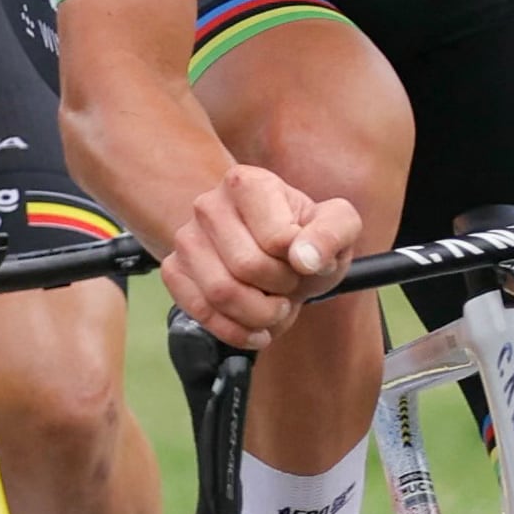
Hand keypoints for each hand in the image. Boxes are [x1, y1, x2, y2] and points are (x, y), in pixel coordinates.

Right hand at [161, 164, 363, 349]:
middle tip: (290, 286)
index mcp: (247, 182)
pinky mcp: (174, 270)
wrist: (274, 256)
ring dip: (259, 315)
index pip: (277, 239)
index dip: (300, 263)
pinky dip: (234, 331)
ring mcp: (186, 238)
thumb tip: (304, 259)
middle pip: (247, 267)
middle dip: (281, 290)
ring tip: (275, 308)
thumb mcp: (339, 227)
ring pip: (220, 293)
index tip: (305, 261)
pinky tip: (255, 328)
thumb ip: (333, 234)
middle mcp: (208, 204)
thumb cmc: (305, 239)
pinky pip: (200, 312)